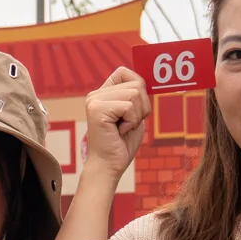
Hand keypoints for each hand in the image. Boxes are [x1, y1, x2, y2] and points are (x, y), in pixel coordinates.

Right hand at [81, 67, 149, 182]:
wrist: (108, 167)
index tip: (132, 110)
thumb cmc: (121, 145)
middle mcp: (96, 94)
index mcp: (102, 93)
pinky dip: (131, 122)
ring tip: (123, 128)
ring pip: (135, 94)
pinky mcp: (97, 109)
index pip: (124, 72)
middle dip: (141, 107)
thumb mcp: (133, 115)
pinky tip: (119, 132)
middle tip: (127, 124)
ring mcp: (95, 101)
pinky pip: (129, 107)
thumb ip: (136, 97)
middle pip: (136, 84)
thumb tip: (145, 82)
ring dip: (137, 116)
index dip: (137, 87)